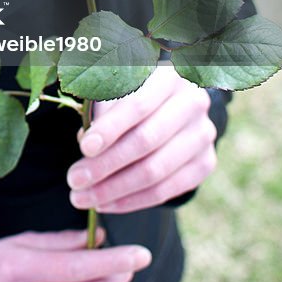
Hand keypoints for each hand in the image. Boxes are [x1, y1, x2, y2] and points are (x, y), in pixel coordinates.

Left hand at [67, 65, 217, 213]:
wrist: (172, 108)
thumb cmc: (133, 96)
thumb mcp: (116, 92)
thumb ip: (102, 111)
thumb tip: (87, 145)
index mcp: (168, 77)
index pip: (138, 105)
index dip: (110, 128)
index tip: (84, 148)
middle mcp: (192, 102)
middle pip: (146, 140)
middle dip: (106, 164)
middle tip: (75, 180)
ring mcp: (203, 134)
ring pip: (155, 170)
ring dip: (114, 189)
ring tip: (83, 197)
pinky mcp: (206, 162)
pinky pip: (166, 190)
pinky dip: (132, 200)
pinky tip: (107, 203)